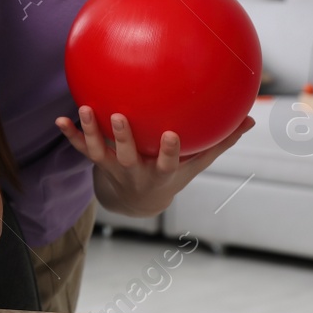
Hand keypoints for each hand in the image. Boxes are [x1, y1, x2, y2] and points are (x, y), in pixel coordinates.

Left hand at [56, 106, 255, 215]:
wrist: (137, 202)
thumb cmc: (172, 174)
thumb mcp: (197, 164)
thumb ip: (221, 141)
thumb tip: (252, 118)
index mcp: (160, 172)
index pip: (166, 163)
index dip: (167, 151)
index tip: (169, 135)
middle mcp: (135, 171)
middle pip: (127, 155)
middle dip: (123, 137)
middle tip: (118, 116)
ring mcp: (113, 168)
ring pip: (99, 151)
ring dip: (90, 131)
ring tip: (83, 109)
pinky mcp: (97, 163)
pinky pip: (81, 148)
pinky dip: (70, 135)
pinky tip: (59, 119)